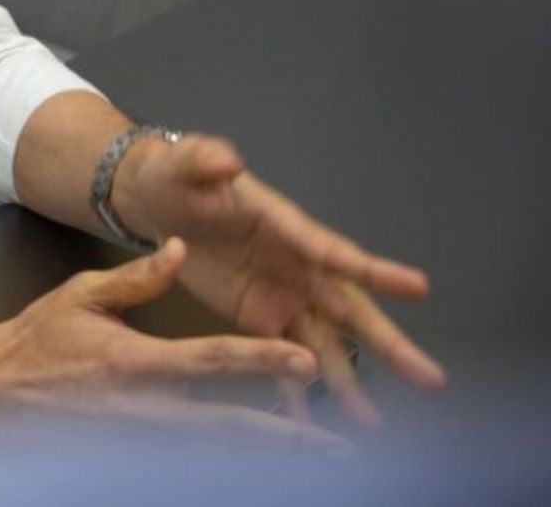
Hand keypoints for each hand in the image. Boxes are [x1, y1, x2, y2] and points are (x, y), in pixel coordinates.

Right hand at [0, 238, 335, 444]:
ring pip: (213, 450)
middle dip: (285, 435)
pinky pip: (186, 459)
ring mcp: (138, 438)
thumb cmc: (36, 341)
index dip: (263, 359)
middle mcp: (144, 408)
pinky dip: (222, 461)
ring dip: (263, 455)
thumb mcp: (82, 295)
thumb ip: (137, 277)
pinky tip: (251, 463)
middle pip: (229, 426)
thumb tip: (179, 252)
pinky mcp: (128, 453)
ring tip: (311, 459)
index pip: (214, 362)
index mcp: (137, 363)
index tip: (305, 359)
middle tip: (334, 442)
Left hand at [111, 134, 447, 425]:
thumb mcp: (189, 162)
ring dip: (346, 380)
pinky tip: (307, 426)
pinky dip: (294, 389)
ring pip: (324, 343)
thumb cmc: (180, 174)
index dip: (374, 270)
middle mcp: (298, 267)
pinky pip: (282, 357)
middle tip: (430, 378)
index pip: (336, 252)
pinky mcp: (257, 316)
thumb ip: (208, 161)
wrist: (155, 200)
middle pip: (350, 309)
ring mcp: (282, 295)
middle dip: (388, 344)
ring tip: (371, 422)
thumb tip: (227, 159)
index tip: (418, 287)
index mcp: (289, 228)